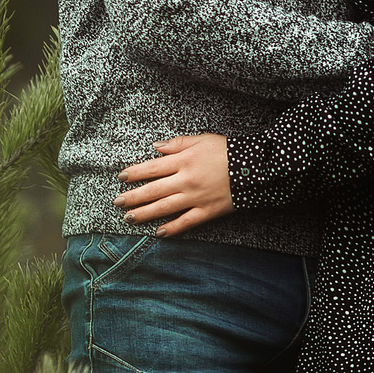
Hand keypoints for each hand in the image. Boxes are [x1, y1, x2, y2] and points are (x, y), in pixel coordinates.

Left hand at [114, 133, 235, 235]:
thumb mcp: (203, 139)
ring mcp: (196, 197)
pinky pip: (186, 222)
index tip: (121, 178)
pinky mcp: (207, 211)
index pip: (152, 168)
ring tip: (129, 218)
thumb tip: (156, 147)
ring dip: (144, 214)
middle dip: (133, 197)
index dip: (134, 173)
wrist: (256, 166)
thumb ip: (178, 143)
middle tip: (117, 203)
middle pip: (153, 190)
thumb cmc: (229, 150)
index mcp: (184, 160)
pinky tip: (159, 233)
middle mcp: (186, 180)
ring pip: (164, 207)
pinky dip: (172, 228)